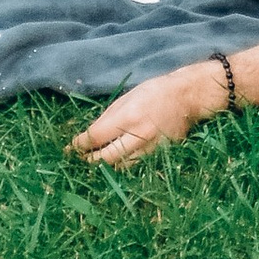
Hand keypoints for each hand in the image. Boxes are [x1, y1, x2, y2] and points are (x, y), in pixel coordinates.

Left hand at [72, 62, 224, 165]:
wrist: (188, 97)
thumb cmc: (155, 91)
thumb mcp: (127, 96)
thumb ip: (108, 117)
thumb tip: (89, 135)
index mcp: (129, 116)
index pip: (97, 137)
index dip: (80, 144)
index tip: (70, 148)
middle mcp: (139, 135)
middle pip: (106, 158)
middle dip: (90, 160)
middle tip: (80, 159)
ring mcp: (150, 148)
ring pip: (120, 167)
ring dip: (105, 167)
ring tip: (95, 163)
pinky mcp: (159, 156)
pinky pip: (135, 167)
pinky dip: (122, 167)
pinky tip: (115, 164)